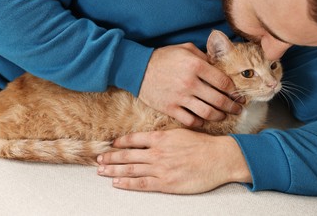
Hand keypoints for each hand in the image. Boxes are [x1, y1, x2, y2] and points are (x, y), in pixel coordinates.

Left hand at [97, 129, 251, 193]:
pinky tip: (116, 182)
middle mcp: (157, 152)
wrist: (219, 157)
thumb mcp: (181, 133)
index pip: (134, 139)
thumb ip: (163, 137)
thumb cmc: (202, 145)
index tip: (111, 144)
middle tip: (98, 159)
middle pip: (127, 154)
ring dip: (113, 169)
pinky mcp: (166, 183)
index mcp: (160, 138)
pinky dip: (127, 183)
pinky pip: (142, 183)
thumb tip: (150, 138)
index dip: (120, 142)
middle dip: (110, 157)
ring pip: (131, 168)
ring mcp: (160, 168)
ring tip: (101, 171)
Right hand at [138, 43, 241, 126]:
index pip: (224, 82)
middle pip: (219, 100)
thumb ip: (204, 56)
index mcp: (196, 66)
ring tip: (223, 116)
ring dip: (219, 116)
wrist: (138, 69)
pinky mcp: (170, 108)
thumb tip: (219, 66)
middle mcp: (190, 83)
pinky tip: (203, 120)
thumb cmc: (163, 57)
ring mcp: (179, 97)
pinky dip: (200, 122)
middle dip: (232, 106)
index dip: (234, 91)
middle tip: (238, 109)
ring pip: (207, 113)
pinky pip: (190, 120)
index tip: (238, 95)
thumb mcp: (185, 49)